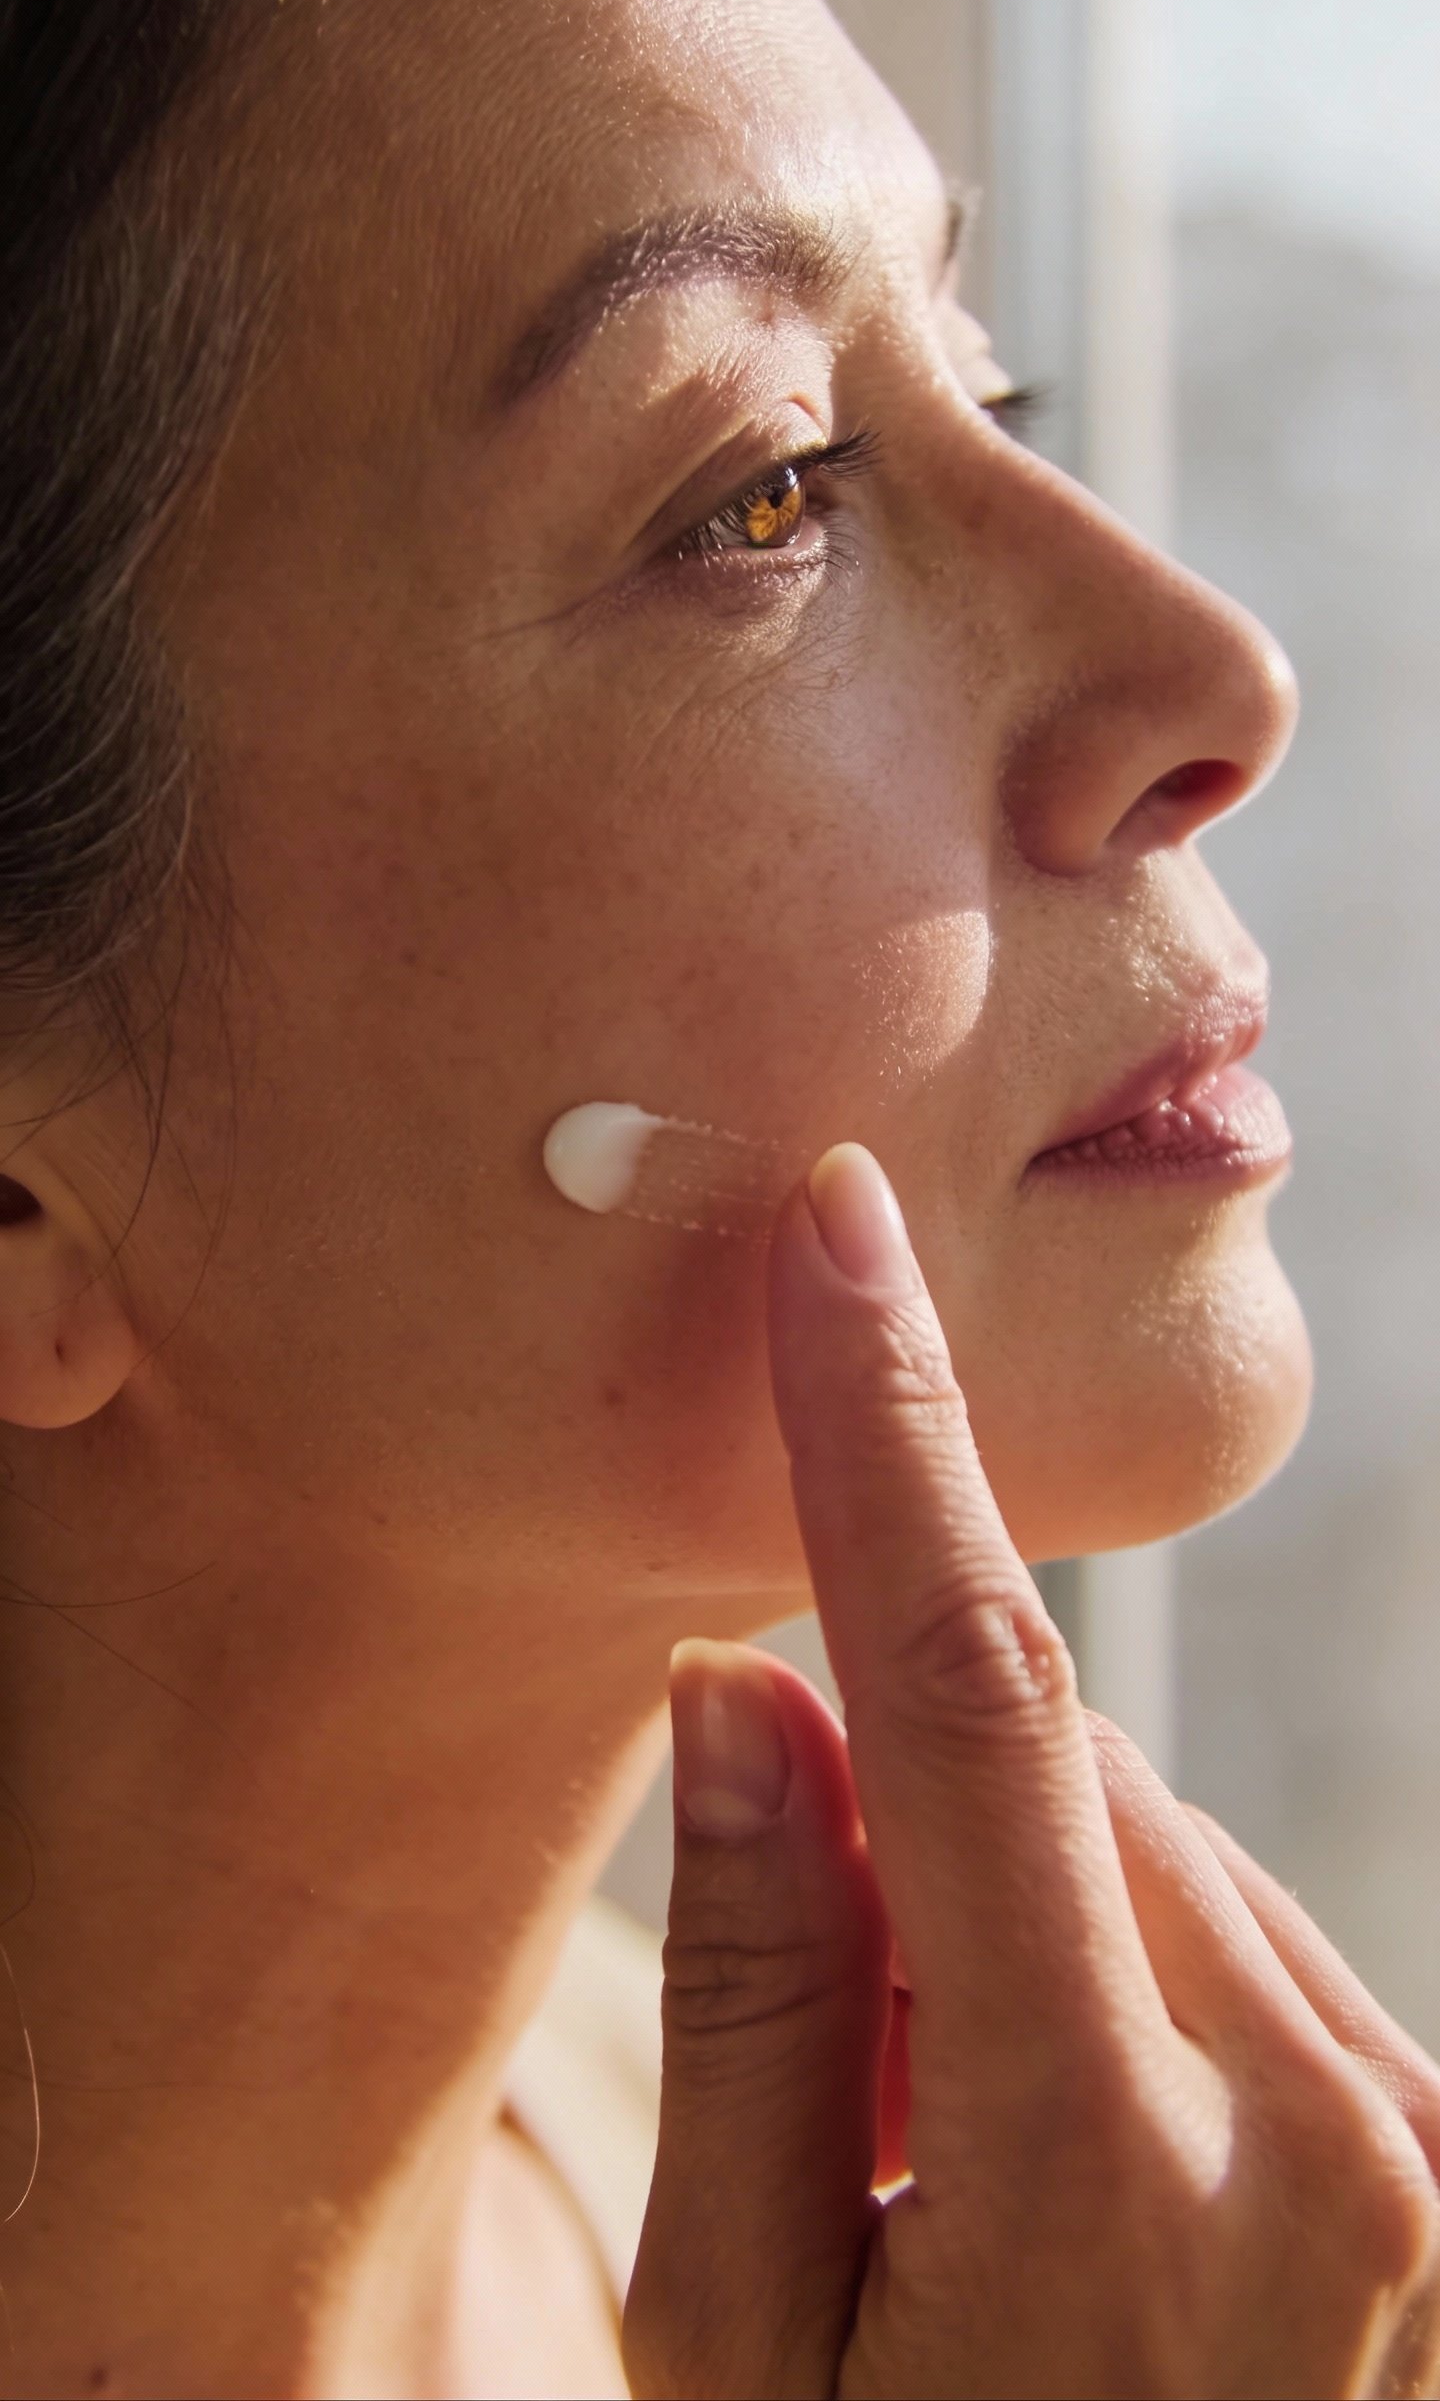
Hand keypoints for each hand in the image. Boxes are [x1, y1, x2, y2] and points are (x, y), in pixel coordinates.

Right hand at [624, 1143, 1439, 2399]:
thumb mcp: (737, 2352)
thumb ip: (748, 1995)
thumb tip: (746, 1689)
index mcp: (1103, 2172)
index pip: (961, 1709)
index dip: (877, 1443)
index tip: (835, 1235)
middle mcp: (1321, 2129)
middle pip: (1056, 1789)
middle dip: (911, 1827)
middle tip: (834, 2068)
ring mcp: (1418, 2150)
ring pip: (1154, 1864)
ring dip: (1026, 1932)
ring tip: (963, 2180)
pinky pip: (1247, 1956)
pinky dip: (1135, 1995)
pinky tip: (1091, 2186)